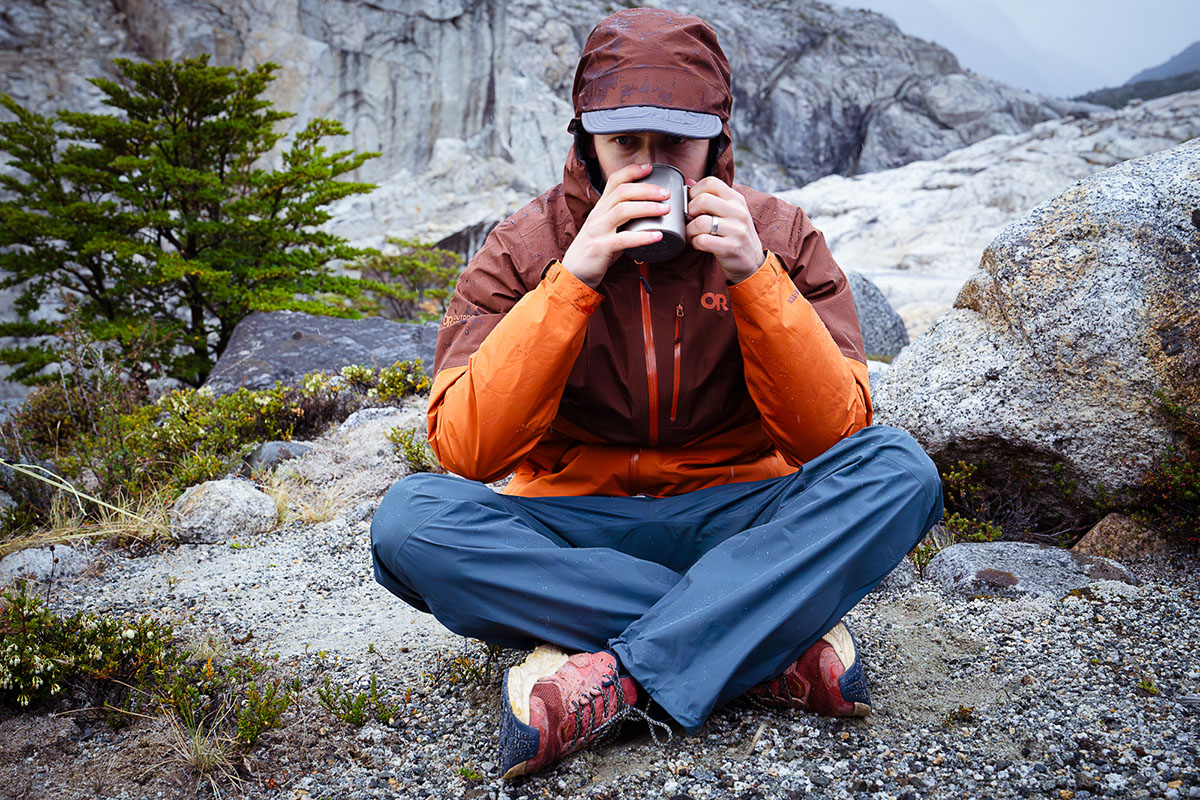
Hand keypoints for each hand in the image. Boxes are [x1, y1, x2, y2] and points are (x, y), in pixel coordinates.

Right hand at [561, 163, 671, 287]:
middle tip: (666, 194)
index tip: (650, 168)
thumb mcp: (606, 228)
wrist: (573, 273)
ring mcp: (598, 230)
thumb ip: (621, 219)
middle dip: (647, 189)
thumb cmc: (594, 250)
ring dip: (647, 207)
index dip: (632, 171)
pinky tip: (658, 236)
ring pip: (623, 210)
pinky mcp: (600, 248)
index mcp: (600, 207)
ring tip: (665, 209)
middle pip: (622, 192)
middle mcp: (598, 215)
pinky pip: (624, 239)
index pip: (614, 180)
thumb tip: (647, 211)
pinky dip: (643, 236)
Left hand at [685, 177, 764, 282]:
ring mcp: (737, 229)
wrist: (752, 262)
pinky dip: (695, 243)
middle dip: (689, 211)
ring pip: (700, 222)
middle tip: (690, 220)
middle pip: (702, 200)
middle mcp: (739, 211)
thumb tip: (688, 181)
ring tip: (694, 234)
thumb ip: (710, 196)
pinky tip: (699, 244)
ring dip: (690, 230)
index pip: (711, 182)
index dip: (695, 191)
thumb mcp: (728, 212)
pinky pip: (702, 241)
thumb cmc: (734, 235)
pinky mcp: (731, 247)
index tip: (692, 203)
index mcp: (736, 199)